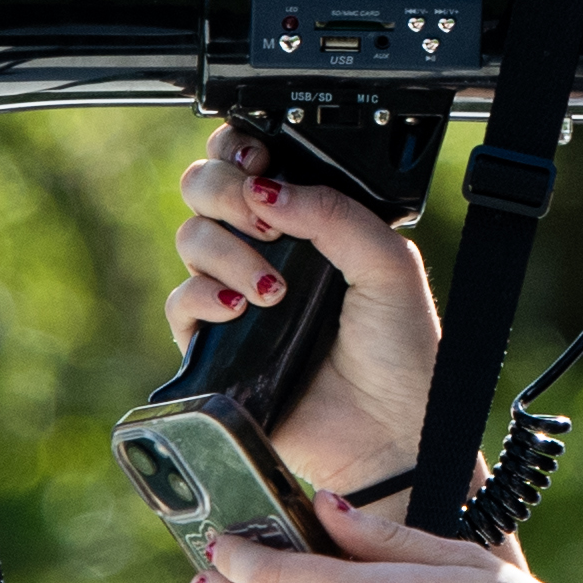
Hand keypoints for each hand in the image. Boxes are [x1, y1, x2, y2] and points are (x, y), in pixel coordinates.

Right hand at [163, 122, 442, 498]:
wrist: (391, 432)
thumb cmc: (402, 352)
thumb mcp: (388, 263)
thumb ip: (333, 212)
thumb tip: (267, 189)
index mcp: (309, 222)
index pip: (251, 163)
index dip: (241, 151)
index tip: (259, 160)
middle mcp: (268, 251)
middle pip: (205, 189)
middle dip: (223, 189)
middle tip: (263, 220)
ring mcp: (238, 295)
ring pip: (191, 239)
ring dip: (226, 250)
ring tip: (272, 288)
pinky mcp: (216, 346)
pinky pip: (180, 304)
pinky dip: (203, 297)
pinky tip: (240, 309)